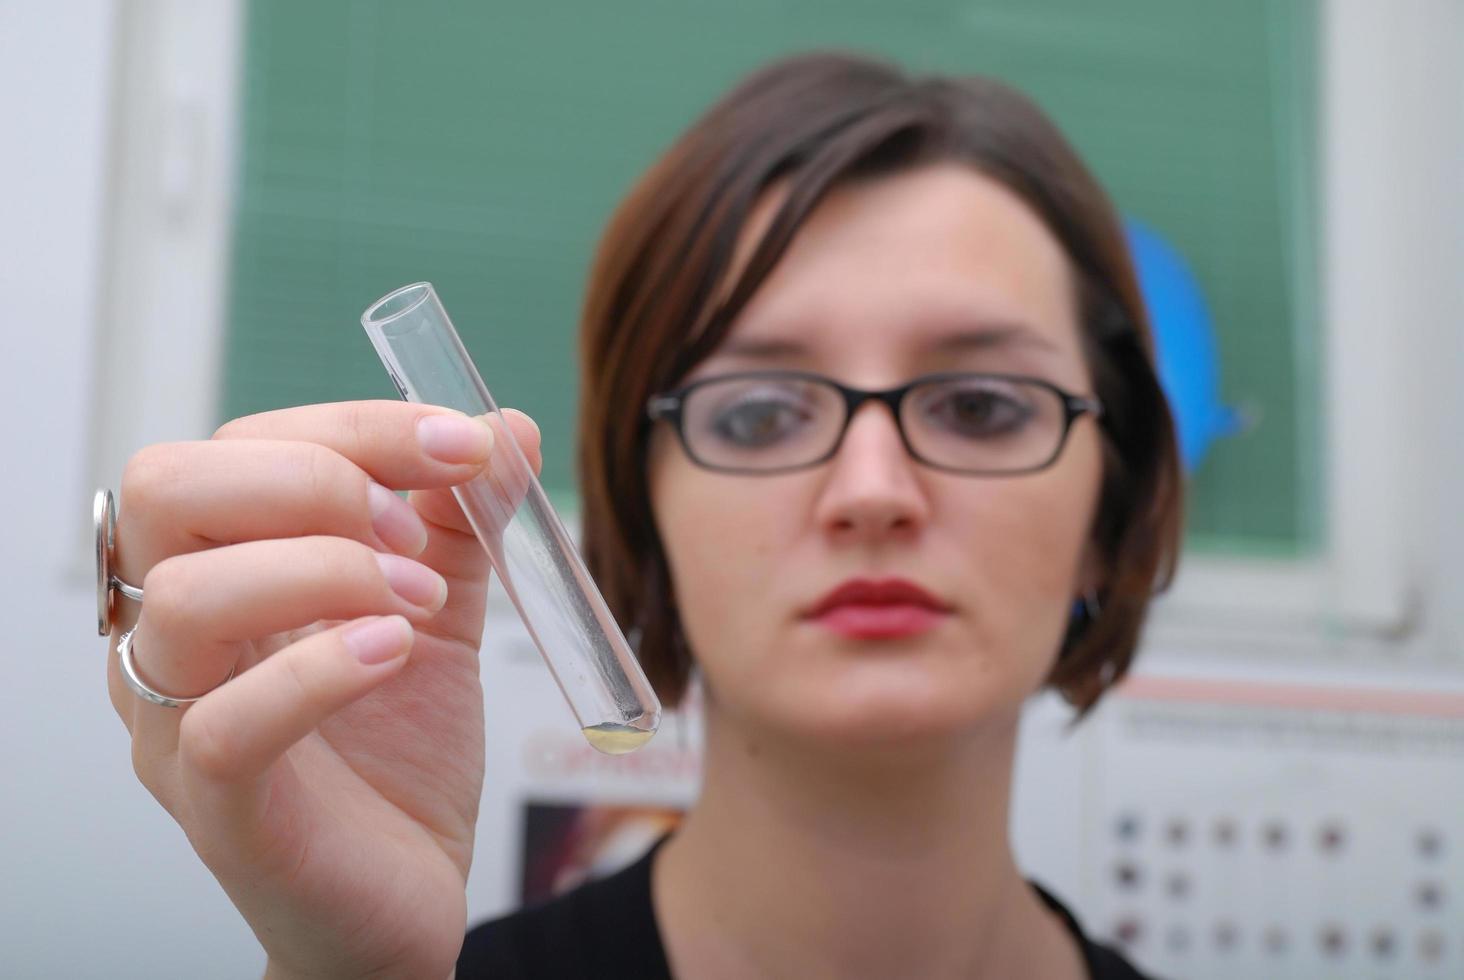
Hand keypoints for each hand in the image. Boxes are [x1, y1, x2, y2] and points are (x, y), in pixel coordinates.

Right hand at [106, 400, 541, 978]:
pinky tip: (394, 655)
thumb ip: (459, 522)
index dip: (356, 428)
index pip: (238, 445)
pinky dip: (320, 670)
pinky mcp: (217, 806)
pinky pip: (228, 723)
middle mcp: (172, 634)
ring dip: (327, 572)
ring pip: (188, 598)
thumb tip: (510, 427)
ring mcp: (177, 723)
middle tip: (413, 533)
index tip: (465, 446)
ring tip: (419, 607)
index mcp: (217, 568)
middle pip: (169, 489)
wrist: (406, 893)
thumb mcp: (435, 614)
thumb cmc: (399, 753)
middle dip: (314, 480)